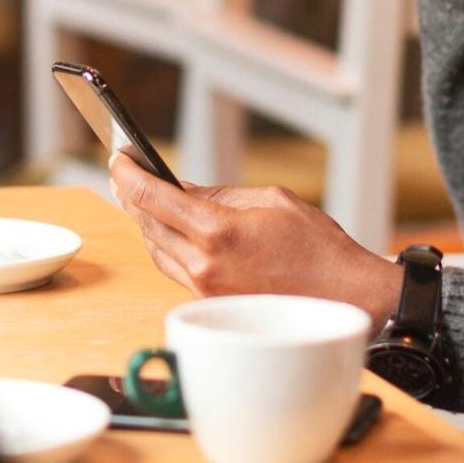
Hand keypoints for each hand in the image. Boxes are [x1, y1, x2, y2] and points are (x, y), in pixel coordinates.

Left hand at [108, 154, 399, 327]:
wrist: (345, 296)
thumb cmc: (318, 246)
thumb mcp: (272, 200)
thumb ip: (220, 194)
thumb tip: (182, 189)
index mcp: (219, 231)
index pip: (153, 198)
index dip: (128, 175)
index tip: (118, 159)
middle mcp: (204, 263)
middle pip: (147, 224)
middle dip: (131, 196)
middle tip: (122, 174)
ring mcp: (205, 288)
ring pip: (157, 250)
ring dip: (146, 223)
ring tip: (140, 198)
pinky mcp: (211, 303)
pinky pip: (175, 269)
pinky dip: (166, 246)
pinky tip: (169, 230)